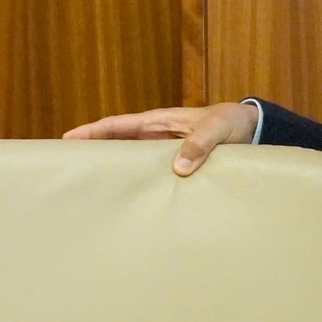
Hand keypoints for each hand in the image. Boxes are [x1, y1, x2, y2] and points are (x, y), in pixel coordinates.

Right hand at [63, 102, 261, 175]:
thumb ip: (200, 145)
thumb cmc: (233, 123)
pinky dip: (138, 183)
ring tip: (94, 189)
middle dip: (94, 152)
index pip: (118, 125)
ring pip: (132, 161)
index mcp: (160, 121)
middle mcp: (157, 136)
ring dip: (115, 170)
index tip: (67, 139)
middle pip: (117, 143)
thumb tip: (176, 169)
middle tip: (70, 168)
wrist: (255, 129)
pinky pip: (151, 174)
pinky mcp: (178, 165)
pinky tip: (133, 200)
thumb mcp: (218, 129)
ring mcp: (166, 151)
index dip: (92, 131)